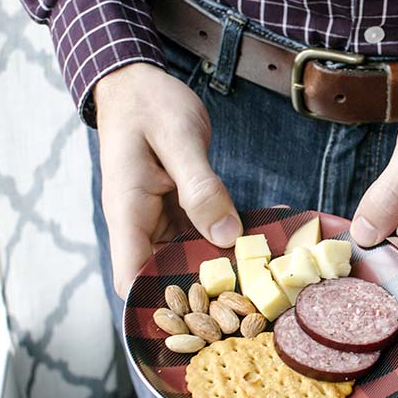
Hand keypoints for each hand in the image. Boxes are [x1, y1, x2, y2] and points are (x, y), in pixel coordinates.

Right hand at [94, 63, 242, 298]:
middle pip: (167, 273)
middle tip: (256, 295)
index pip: (132, 276)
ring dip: (223, 262)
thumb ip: (201, 187)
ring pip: (189, 254)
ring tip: (269, 269)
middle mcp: (142, 223)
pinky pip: (204, 230)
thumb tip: (226, 235)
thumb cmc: (149, 104)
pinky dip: (230, 234)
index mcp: (128, 212)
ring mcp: (161, 217)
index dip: (161, 301)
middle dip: (207, 288)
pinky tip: (265, 231)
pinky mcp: (180, 207)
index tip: (204, 314)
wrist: (139, 83)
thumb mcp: (178, 139)